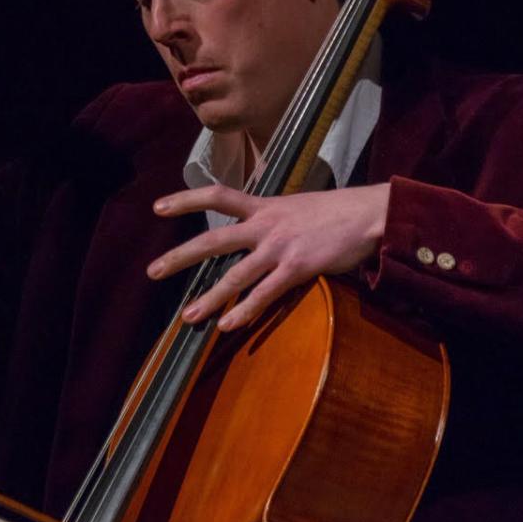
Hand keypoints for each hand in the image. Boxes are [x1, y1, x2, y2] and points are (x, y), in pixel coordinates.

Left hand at [146, 183, 389, 330]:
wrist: (370, 214)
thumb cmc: (337, 212)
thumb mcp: (296, 206)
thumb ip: (272, 219)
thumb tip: (257, 232)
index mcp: (264, 206)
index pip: (217, 196)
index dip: (185, 199)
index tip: (157, 206)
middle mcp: (265, 225)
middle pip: (213, 240)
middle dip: (181, 257)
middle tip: (152, 271)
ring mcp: (279, 247)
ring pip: (235, 276)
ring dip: (210, 299)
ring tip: (188, 317)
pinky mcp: (297, 268)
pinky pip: (265, 293)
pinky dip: (245, 311)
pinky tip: (228, 326)